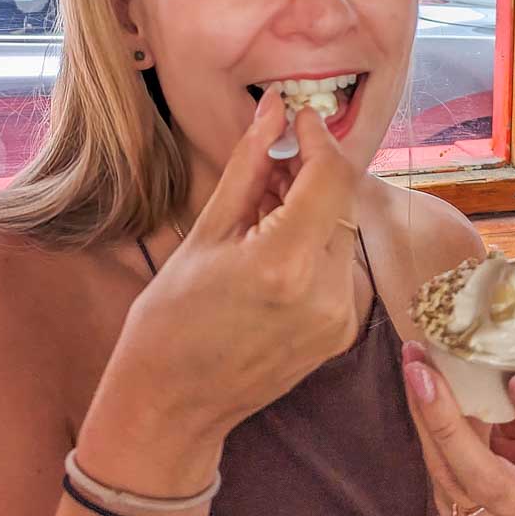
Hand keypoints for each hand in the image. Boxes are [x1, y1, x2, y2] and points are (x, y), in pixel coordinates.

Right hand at [101, 93, 362, 443]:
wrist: (172, 406)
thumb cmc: (171, 319)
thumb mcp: (206, 232)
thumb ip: (250, 165)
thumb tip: (273, 109)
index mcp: (284, 263)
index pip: (331, 176)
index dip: (319, 137)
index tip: (298, 119)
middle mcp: (325, 292)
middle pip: (340, 201)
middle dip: (310, 173)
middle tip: (269, 166)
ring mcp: (340, 318)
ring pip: (342, 230)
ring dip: (313, 208)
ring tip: (262, 213)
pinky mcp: (342, 332)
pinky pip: (340, 265)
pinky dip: (316, 243)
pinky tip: (276, 247)